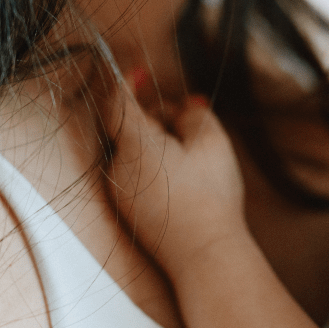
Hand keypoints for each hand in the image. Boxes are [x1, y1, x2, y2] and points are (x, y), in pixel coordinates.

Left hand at [103, 84, 247, 280]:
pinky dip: (155, 162)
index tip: (140, 73)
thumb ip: (193, 113)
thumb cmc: (209, 195)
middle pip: (129, 128)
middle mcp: (118, 168)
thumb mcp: (211, 140)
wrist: (205, 254)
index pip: (119, 102)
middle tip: (188, 114)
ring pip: (134, 151)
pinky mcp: (130, 212)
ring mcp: (121, 193)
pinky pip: (136, 173)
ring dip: (158, 140)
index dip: (128, 83)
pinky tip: (184, 170)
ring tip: (193, 145)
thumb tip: (184, 107)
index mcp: (134, 144)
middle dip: (156, 115)